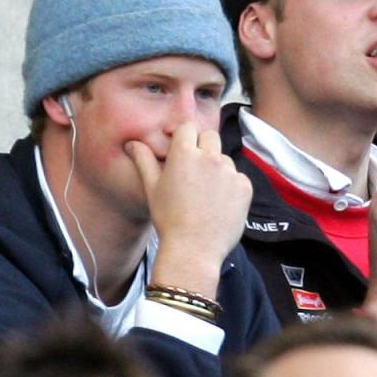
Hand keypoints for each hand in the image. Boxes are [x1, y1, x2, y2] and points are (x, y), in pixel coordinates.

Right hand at [126, 124, 252, 298]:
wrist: (193, 249)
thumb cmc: (168, 219)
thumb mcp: (152, 188)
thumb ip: (144, 160)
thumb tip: (132, 143)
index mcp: (184, 153)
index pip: (188, 127)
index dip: (184, 137)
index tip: (181, 149)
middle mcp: (209, 157)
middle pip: (210, 137)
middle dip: (203, 147)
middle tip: (195, 172)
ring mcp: (229, 172)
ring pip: (224, 159)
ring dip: (217, 169)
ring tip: (206, 194)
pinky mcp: (244, 186)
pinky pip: (238, 178)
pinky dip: (231, 186)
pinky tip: (219, 204)